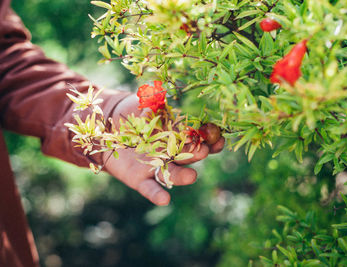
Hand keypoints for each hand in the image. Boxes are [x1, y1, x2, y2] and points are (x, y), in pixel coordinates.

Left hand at [102, 94, 224, 205]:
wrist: (110, 128)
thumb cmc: (134, 112)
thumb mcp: (144, 103)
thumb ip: (155, 101)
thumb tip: (161, 98)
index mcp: (179, 136)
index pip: (201, 139)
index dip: (211, 140)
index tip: (219, 137)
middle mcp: (172, 154)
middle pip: (189, 157)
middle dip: (197, 154)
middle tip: (203, 149)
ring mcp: (158, 168)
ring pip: (174, 174)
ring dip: (184, 176)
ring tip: (192, 176)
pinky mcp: (141, 180)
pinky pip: (151, 189)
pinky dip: (158, 195)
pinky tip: (165, 199)